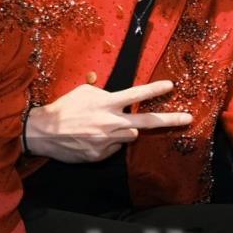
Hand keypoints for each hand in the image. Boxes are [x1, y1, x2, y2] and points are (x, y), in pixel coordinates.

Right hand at [23, 80, 193, 161]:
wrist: (43, 132)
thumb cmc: (64, 108)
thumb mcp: (81, 91)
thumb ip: (96, 87)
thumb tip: (98, 78)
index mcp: (107, 103)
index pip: (136, 94)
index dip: (155, 90)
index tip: (171, 85)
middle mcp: (111, 121)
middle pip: (147, 121)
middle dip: (171, 120)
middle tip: (189, 118)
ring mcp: (107, 140)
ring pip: (130, 135)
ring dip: (124, 131)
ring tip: (103, 127)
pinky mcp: (101, 154)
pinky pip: (114, 148)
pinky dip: (109, 143)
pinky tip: (93, 139)